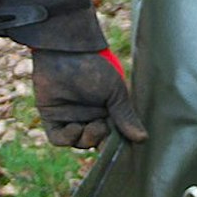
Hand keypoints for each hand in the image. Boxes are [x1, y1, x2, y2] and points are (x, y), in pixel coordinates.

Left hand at [31, 48, 146, 148]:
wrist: (66, 53)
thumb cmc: (95, 68)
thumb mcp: (115, 92)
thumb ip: (125, 116)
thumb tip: (143, 139)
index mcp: (107, 111)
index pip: (114, 135)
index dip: (118, 142)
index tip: (124, 144)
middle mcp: (89, 117)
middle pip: (97, 142)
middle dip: (102, 141)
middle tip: (103, 126)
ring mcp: (71, 118)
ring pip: (80, 143)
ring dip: (87, 139)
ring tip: (92, 125)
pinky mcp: (52, 119)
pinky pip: (59, 139)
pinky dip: (69, 137)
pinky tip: (75, 126)